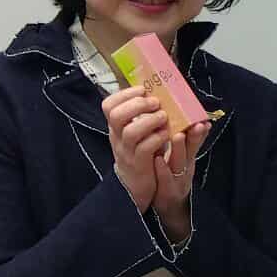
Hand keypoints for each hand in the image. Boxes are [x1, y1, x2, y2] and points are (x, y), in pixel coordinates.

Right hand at [102, 89, 171, 212]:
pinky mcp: (139, 164)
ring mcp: (127, 151)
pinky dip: (157, 138)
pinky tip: (167, 134)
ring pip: (131, 132)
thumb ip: (140, 116)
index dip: (125, 94)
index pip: (108, 105)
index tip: (143, 90)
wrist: (135, 186)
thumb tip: (154, 92)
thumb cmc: (140, 153)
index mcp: (116, 127)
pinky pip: (145, 149)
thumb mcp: (136, 133)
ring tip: (164, 117)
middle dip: (138, 104)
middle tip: (156, 102)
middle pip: (116, 115)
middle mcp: (117, 137)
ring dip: (150, 120)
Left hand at [151, 120, 209, 241]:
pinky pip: (165, 179)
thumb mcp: (183, 161)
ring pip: (179, 163)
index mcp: (188, 159)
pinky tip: (158, 160)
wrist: (169, 208)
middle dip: (194, 138)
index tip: (204, 119)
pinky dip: (162, 169)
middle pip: (191, 151)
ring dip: (179, 149)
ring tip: (177, 135)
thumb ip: (186, 144)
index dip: (201, 132)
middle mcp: (185, 168)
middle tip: (196, 124)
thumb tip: (193, 121)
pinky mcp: (167, 191)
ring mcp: (177, 180)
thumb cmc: (173, 179)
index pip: (196, 143)